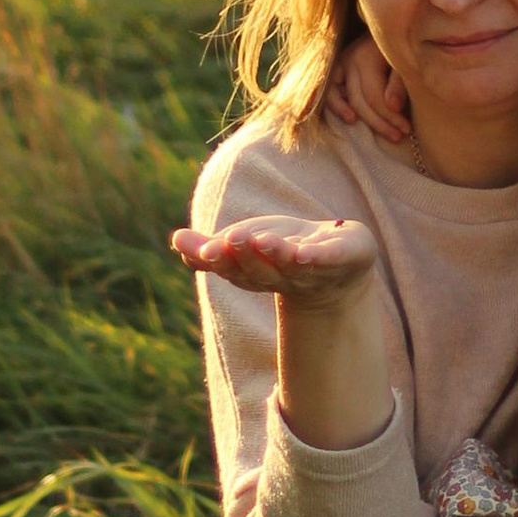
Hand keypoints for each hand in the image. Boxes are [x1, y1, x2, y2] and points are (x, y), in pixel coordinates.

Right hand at [171, 212, 380, 306]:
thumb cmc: (284, 254)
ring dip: (276, 254)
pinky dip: (315, 258)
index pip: (231, 269)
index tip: (206, 249)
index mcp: (255, 273)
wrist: (341, 267)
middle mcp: (281, 277)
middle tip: (231, 239)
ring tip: (262, 240)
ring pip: (291, 266)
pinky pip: (327, 260)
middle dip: (244, 255)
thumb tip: (176, 240)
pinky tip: (304, 251)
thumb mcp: (247, 247)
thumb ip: (211, 248)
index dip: (217, 260)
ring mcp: (311, 272)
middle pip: (259, 270)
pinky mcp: (340, 259)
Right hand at [322, 34, 411, 145]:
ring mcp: (340, 63)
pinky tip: (351, 118)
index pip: (375, 97)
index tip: (406, 129)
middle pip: (360, 101)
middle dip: (380, 122)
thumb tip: (392, 107)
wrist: (389, 23)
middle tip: (398, 135)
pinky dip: (337, 106)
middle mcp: (349, 59)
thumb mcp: (405, 60)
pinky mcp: (335, 67)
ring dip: (360, 117)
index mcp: (367, 57)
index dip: (391, 117)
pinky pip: (330, 91)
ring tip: (378, 131)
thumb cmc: (401, 43)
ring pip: (343, 98)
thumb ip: (399, 83)